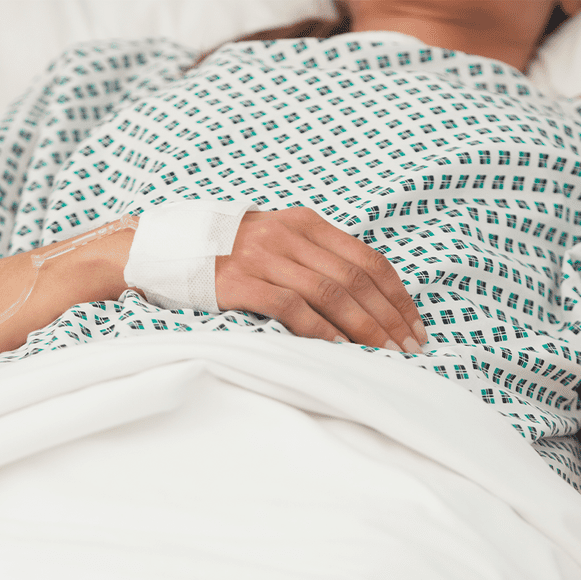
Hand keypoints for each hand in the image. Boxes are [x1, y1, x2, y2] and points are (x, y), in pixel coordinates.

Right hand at [215, 207, 427, 352]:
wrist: (164, 248)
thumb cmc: (230, 253)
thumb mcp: (279, 240)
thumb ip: (318, 258)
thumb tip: (369, 300)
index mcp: (306, 223)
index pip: (369, 260)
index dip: (398, 297)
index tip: (415, 326)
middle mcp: (288, 235)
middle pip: (355, 280)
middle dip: (389, 319)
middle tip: (408, 349)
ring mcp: (263, 256)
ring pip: (330, 294)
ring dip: (364, 329)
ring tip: (384, 355)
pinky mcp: (239, 281)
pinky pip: (291, 307)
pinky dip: (321, 331)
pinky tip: (339, 351)